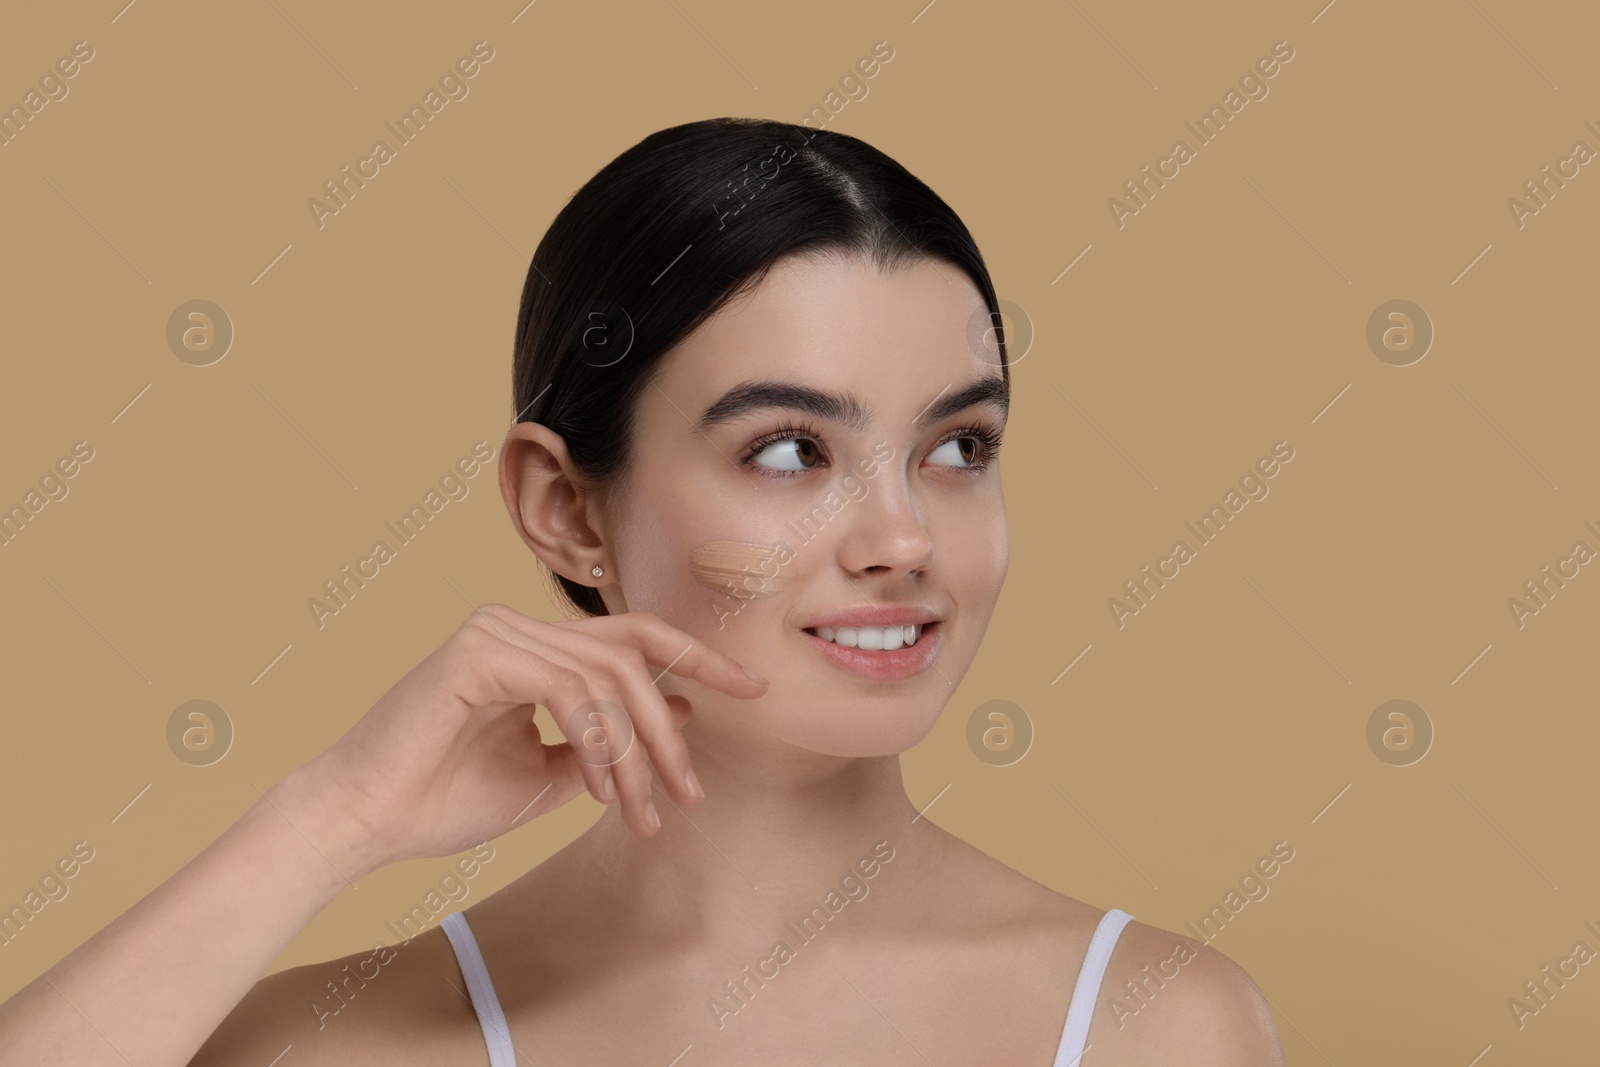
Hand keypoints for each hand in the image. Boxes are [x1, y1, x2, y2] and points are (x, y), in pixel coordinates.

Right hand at [272, 604, 767, 874]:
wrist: (363, 821)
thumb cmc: (443, 801)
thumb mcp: (550, 776)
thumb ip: (609, 742)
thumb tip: (683, 711)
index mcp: (534, 647)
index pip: (633, 637)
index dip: (698, 658)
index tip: (753, 689)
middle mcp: (516, 625)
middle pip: (633, 652)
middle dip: (675, 720)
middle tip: (693, 789)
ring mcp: (496, 630)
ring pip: (609, 676)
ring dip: (637, 751)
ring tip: (643, 810)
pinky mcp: (479, 651)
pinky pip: (570, 689)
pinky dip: (598, 741)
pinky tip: (600, 789)